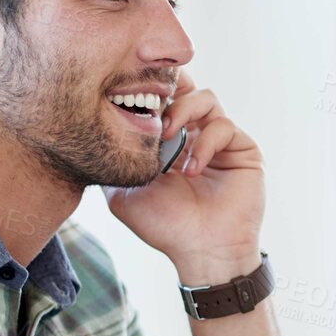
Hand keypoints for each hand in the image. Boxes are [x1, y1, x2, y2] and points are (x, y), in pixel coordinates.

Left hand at [104, 71, 264, 284]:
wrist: (202, 250)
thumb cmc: (165, 226)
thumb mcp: (124, 193)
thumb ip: (114, 163)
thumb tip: (93, 138)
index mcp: (168, 140)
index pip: (162, 98)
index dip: (149, 88)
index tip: (132, 92)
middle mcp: (195, 134)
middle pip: (187, 86)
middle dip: (169, 87)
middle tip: (153, 105)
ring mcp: (220, 140)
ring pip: (205, 98)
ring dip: (182, 112)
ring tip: (168, 138)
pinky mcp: (242, 149)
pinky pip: (223, 126)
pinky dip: (205, 143)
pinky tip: (192, 170)